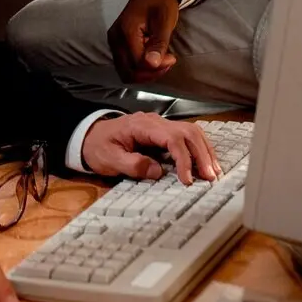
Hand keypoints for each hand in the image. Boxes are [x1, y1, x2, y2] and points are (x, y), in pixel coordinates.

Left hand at [80, 113, 221, 185]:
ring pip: (191, 132)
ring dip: (204, 151)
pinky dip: (199, 149)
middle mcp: (155, 121)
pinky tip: (205, 164)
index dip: (183, 159)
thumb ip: (133, 164)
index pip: (172, 138)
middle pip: (188, 132)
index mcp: (142, 125)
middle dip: (202, 154)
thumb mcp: (109, 159)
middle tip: (210, 177)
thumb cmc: (98, 147)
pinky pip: (186, 137)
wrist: (89, 136)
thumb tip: (158, 171)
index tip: (187, 180)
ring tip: (213, 172)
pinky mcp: (163, 132)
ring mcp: (160, 125)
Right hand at [108, 0, 179, 84]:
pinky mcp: (117, 44)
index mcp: (126, 31)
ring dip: (145, 73)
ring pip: (125, 72)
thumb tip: (152, 64)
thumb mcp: (164, 21)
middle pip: (128, 72)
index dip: (157, 67)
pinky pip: (125, 65)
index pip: (138, 63)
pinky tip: (152, 57)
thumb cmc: (160, 1)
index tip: (172, 57)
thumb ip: (158, 43)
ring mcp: (114, 42)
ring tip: (161, 60)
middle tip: (167, 62)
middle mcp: (115, 38)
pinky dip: (139, 68)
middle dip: (150, 74)